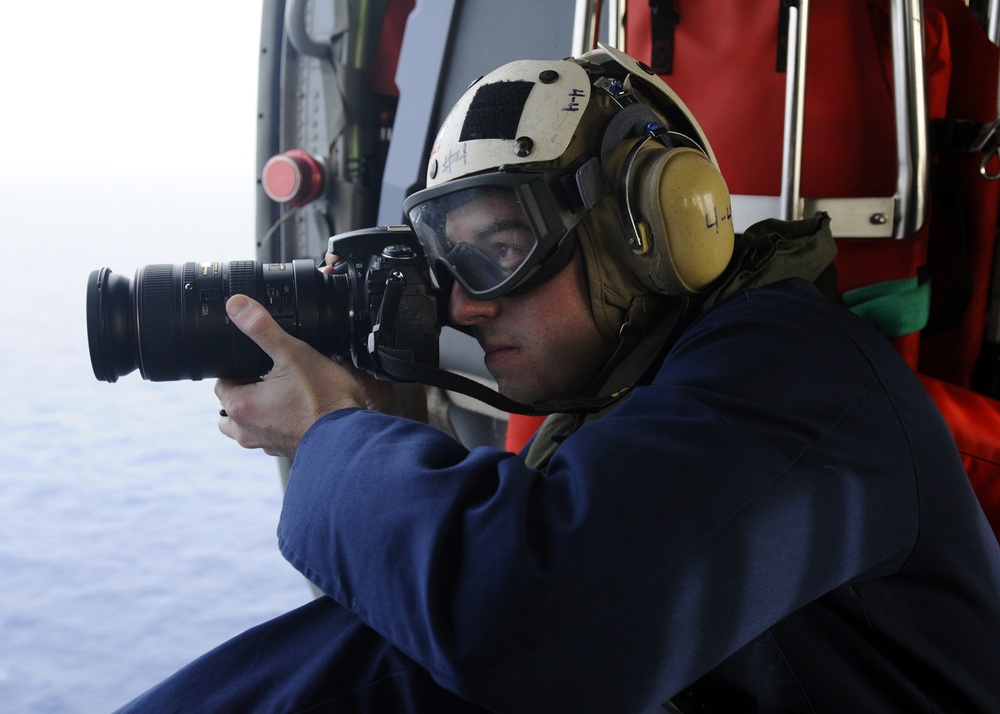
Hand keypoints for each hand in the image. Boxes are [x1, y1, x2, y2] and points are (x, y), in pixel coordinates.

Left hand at [215, 294, 365, 458]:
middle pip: (230, 407)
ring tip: (283, 396)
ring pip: (248, 427)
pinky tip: (300, 412)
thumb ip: (262, 328)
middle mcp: (246, 430)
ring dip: (258, 413)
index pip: (221, 383)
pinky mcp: (286, 452)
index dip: (236, 369)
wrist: (350, 437)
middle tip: (269, 378)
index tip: (255, 362)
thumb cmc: (324, 400)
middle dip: (244, 392)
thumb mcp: (293, 353)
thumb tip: (237, 306)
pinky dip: (279, 425)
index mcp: (240, 405)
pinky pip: (272, 436)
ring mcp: (266, 445)